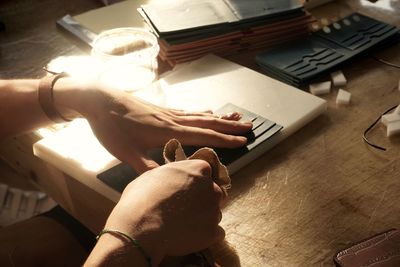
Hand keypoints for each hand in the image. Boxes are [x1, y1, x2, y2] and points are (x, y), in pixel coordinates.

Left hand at [54, 79, 251, 172]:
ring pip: (200, 115)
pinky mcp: (162, 110)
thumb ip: (146, 167)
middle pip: (207, 122)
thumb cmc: (110, 127)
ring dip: (220, 117)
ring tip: (237, 117)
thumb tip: (168, 181)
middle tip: (250, 126)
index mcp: (167, 131)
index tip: (243, 141)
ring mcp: (168, 113)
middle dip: (230, 126)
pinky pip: (189, 112)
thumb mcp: (125, 152)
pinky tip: (208, 111)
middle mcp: (172, 120)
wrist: (98, 100)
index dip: (224, 140)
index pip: (202, 136)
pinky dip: (203, 113)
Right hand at [98, 160, 224, 264]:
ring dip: (203, 218)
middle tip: (184, 209)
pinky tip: (187, 237)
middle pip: (214, 193)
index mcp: (199, 169)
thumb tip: (169, 179)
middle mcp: (212, 187)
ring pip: (214, 213)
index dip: (194, 182)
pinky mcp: (213, 232)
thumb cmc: (140, 199)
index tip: (183, 190)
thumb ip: (169, 175)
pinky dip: (204, 236)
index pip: (205, 173)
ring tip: (181, 225)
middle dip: (203, 200)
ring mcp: (214, 211)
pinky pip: (215, 233)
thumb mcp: (151, 176)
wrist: (140, 229)